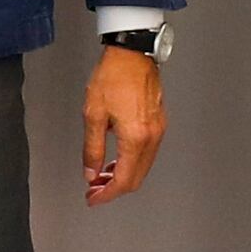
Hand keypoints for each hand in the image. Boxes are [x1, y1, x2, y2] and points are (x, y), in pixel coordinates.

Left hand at [82, 48, 167, 204]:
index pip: (124, 180)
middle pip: (137, 178)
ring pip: (143, 167)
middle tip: (94, 190)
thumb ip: (92, 148)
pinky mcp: (159, 122)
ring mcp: (158, 130)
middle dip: (114, 188)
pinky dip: (132, 162)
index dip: (106, 194)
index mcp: (135, 137)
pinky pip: (147, 153)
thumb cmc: (113, 76)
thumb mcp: (93, 114)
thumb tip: (91, 173)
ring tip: (101, 176)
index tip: (93, 198)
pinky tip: (117, 159)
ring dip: (123, 175)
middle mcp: (151, 137)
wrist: (132, 52)